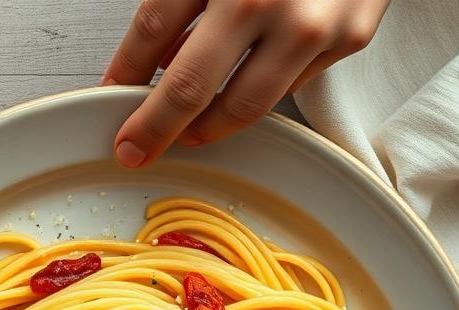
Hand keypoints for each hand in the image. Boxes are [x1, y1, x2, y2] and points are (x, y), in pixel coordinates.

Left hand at [104, 0, 389, 166]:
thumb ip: (181, 2)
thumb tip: (150, 61)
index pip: (151, 32)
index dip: (123, 71)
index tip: (109, 96)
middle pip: (188, 86)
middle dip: (153, 126)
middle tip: (135, 146)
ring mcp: (312, 25)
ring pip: (243, 105)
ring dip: (206, 127)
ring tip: (187, 130)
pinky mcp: (349, 39)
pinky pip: (289, 88)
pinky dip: (258, 95)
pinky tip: (240, 90)